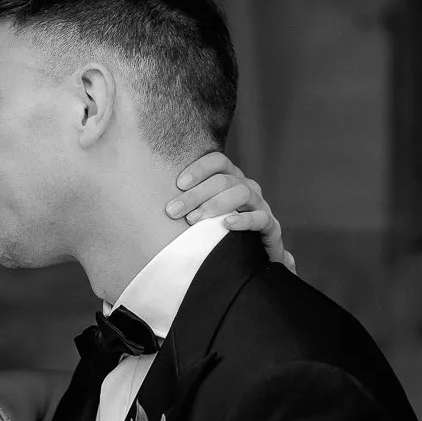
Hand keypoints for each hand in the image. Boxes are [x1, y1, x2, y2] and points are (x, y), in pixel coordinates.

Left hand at [165, 152, 294, 270]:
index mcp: (231, 179)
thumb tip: (151, 202)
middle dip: (195, 195)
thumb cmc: (217, 234)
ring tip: (193, 220)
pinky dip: (244, 220)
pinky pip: (260, 218)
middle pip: (223, 180)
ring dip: (214, 205)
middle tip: (173, 211)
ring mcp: (260, 205)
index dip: (199, 169)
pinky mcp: (270, 227)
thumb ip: (185, 205)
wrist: (252, 259)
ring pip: (241, 193)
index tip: (178, 184)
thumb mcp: (201, 215)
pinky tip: (226, 224)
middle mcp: (247, 187)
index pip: (218, 161)